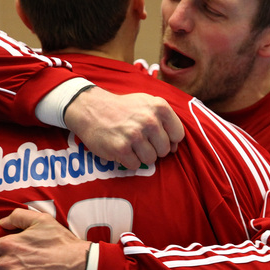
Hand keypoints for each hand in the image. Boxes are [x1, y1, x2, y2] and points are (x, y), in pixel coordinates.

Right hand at [64, 87, 184, 169]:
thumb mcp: (147, 104)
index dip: (168, 139)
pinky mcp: (121, 148)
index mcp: (159, 107)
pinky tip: (121, 148)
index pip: (178, 135)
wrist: (91, 109)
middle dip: (154, 149)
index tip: (156, 136)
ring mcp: (135, 135)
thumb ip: (165, 121)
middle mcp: (149, 120)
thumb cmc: (123, 109)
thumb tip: (174, 148)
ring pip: (151, 160)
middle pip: (164, 150)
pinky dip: (128, 161)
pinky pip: (135, 165)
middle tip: (139, 140)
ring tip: (130, 144)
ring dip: (141, 156)